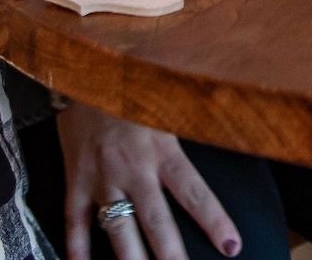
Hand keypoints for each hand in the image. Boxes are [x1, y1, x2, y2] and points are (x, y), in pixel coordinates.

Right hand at [59, 104, 239, 259]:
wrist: (86, 71)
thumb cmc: (135, 88)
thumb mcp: (171, 101)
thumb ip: (198, 119)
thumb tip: (237, 118)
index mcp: (162, 148)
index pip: (194, 192)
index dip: (214, 220)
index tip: (231, 247)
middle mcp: (133, 168)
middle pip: (155, 221)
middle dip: (171, 255)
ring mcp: (101, 177)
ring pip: (117, 229)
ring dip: (131, 259)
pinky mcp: (76, 181)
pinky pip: (74, 221)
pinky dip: (76, 248)